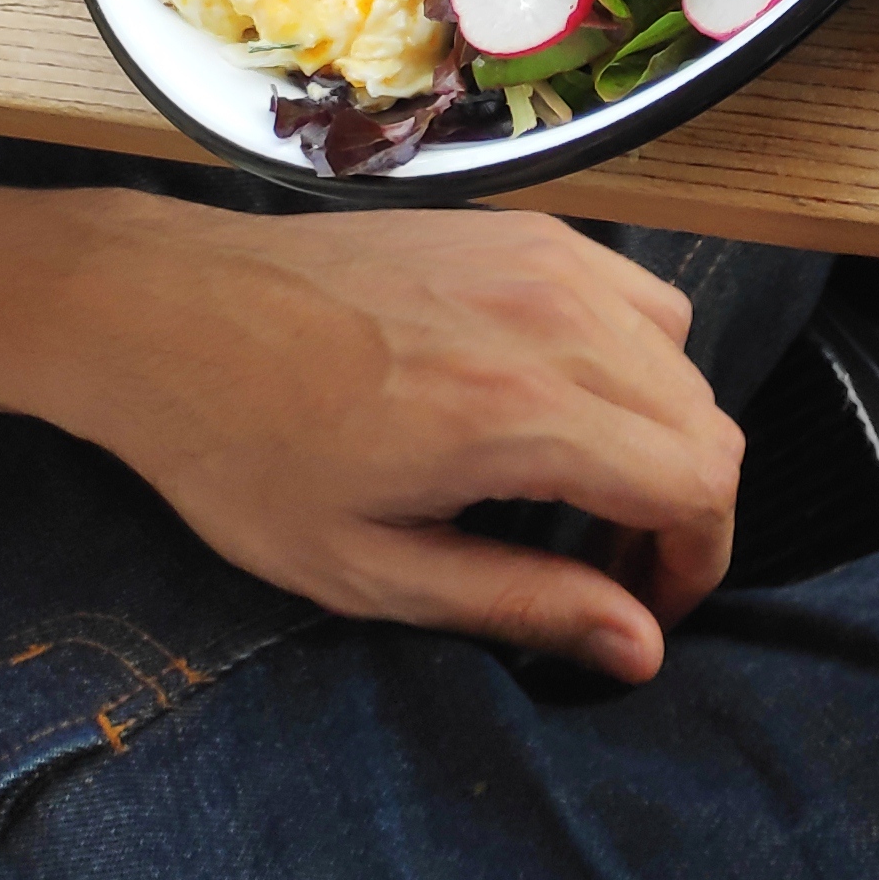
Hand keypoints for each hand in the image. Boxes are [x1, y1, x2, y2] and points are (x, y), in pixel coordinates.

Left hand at [24, 196, 743, 681]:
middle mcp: (560, 320)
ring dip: (662, 435)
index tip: (648, 609)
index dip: (698, 560)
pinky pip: (637, 299)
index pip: (699, 481)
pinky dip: (635, 362)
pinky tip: (557, 401)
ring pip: (683, 359)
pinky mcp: (531, 232)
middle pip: (707, 422)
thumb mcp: (368, 567)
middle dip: (683, 511)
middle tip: (606, 569)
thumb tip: (640, 647)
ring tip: (584, 488)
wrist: (171, 314)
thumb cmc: (245, 452)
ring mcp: (551, 261)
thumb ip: (520, 603)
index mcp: (523, 412)